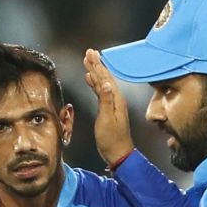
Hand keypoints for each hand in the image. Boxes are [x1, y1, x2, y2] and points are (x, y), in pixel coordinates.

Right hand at [83, 49, 133, 167]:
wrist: (118, 154)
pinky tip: (90, 80)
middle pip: (105, 77)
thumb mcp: (107, 120)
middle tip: (89, 52)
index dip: (97, 65)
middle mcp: (116, 99)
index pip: (105, 78)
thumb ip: (106, 101)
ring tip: (88, 62)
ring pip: (102, 83)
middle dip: (96, 64)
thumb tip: (107, 83)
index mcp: (116, 100)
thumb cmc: (112, 139)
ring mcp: (113, 104)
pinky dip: (95, 84)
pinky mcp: (108, 110)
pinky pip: (101, 92)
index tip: (90, 54)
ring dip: (95, 72)